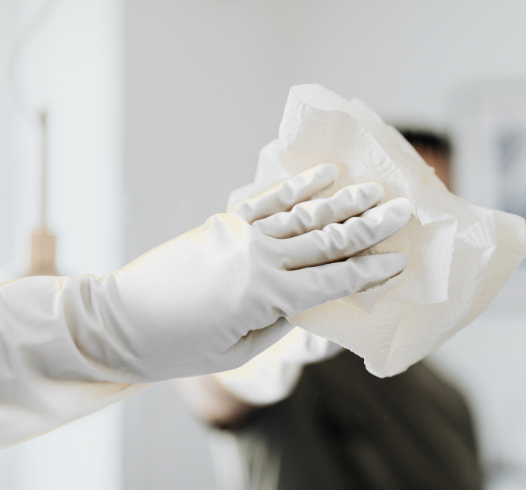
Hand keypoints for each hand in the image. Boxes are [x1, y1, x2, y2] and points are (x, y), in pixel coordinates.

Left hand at [75, 164, 409, 381]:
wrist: (121, 323)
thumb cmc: (180, 350)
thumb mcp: (240, 351)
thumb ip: (282, 321)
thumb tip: (312, 299)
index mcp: (268, 295)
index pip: (334, 279)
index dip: (371, 269)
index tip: (400, 258)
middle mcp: (262, 257)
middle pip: (328, 238)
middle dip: (371, 226)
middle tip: (405, 211)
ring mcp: (243, 233)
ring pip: (305, 214)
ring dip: (344, 201)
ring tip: (375, 189)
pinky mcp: (225, 221)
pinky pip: (269, 200)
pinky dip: (299, 186)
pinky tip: (325, 175)